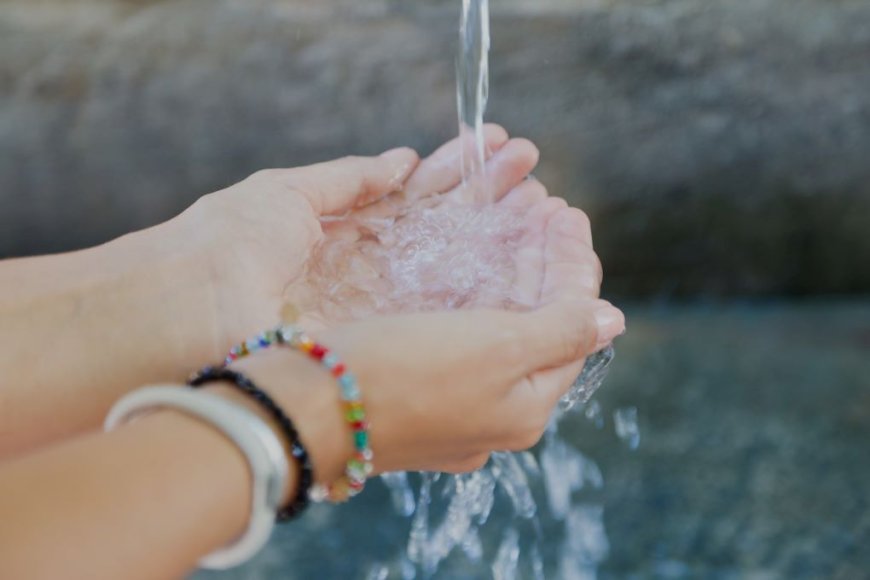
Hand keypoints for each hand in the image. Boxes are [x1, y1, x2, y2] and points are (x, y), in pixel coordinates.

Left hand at [169, 124, 538, 353]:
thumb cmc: (227, 242)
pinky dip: (486, 282)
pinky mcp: (387, 337)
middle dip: (490, 197)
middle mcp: (374, 270)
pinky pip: (444, 308)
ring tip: (543, 203)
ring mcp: (383, 305)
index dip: (460, 170)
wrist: (188, 311)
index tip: (500, 146)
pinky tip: (522, 254)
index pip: (420, 194)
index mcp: (350, 229)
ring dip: (498, 234)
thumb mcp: (289, 193)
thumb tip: (402, 160)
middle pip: (446, 229)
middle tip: (534, 172)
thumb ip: (351, 180)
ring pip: (455, 266)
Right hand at [233, 200, 623, 478]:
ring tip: (513, 219)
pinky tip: (464, 260)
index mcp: (525, 407)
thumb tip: (611, 320)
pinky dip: (468, 291)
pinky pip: (456, 334)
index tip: (567, 211)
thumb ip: (560, 330)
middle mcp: (493, 413)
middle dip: (541, 262)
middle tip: (544, 207)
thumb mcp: (497, 349)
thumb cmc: (401, 375)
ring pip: (494, 327)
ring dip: (507, 270)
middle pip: (534, 325)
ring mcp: (450, 404)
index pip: (572, 324)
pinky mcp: (411, 391)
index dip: (573, 264)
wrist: (300, 410)